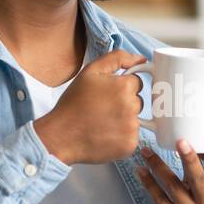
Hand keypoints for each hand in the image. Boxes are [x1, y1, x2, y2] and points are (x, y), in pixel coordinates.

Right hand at [34, 49, 146, 164]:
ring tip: (103, 122)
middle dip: (124, 103)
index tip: (107, 94)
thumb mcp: (90, 71)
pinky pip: (133, 136)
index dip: (121, 87)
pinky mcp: (130, 144)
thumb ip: (117, 58)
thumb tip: (141, 59)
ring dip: (124, 120)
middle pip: (138, 101)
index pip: (137, 82)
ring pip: (136, 119)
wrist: (62, 135)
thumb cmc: (74, 103)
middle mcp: (132, 107)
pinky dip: (122, 136)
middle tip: (102, 108)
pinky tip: (106, 134)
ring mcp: (132, 128)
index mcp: (124, 87)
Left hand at [135, 130, 203, 203]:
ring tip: (146, 151)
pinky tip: (140, 171)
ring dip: (158, 167)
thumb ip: (200, 177)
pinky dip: (148, 184)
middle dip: (189, 159)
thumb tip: (188, 143)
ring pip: (173, 187)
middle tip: (181, 141)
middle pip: (197, 179)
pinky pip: (159, 200)